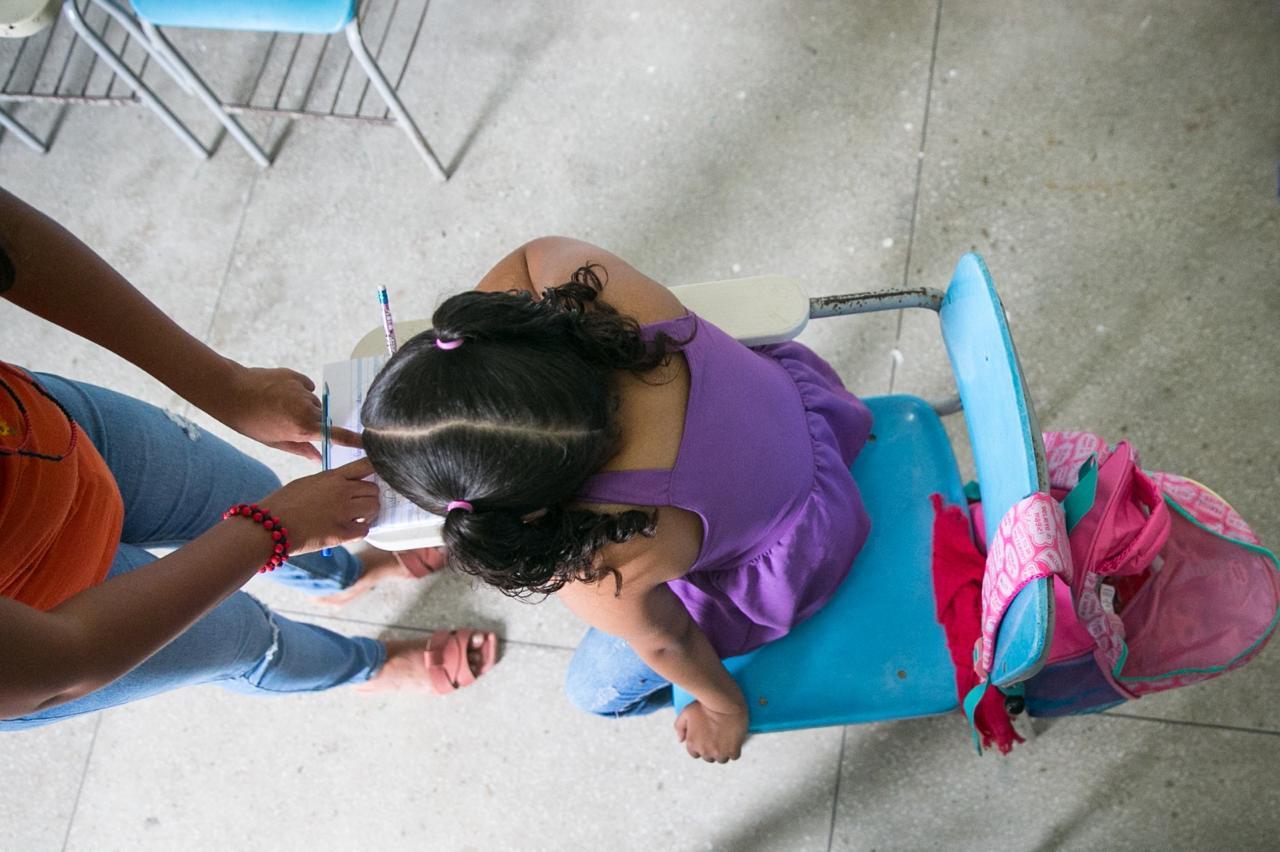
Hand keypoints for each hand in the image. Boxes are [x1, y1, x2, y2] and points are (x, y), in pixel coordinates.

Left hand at [209, 365, 360, 461]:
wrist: (231, 392)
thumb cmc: (250, 422)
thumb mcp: (274, 442)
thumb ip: (300, 449)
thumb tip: (318, 457)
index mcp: (303, 428)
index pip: (336, 435)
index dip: (353, 439)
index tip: (367, 442)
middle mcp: (307, 408)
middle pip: (322, 416)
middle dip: (313, 421)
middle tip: (291, 422)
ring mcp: (302, 390)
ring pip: (313, 402)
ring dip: (304, 406)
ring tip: (280, 407)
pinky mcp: (296, 377)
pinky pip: (305, 386)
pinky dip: (298, 391)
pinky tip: (280, 394)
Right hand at [260, 459, 380, 553]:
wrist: (268, 527)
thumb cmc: (282, 504)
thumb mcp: (306, 483)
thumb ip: (328, 482)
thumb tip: (342, 485)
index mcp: (332, 477)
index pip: (365, 465)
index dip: (376, 468)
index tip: (380, 472)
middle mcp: (342, 491)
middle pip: (373, 489)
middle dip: (370, 496)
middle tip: (361, 504)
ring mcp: (343, 512)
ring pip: (374, 508)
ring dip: (369, 513)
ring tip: (357, 517)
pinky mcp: (342, 533)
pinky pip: (365, 529)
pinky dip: (361, 530)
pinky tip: (351, 530)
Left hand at [674, 701, 748, 762]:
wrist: (724, 701)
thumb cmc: (705, 705)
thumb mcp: (686, 712)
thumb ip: (679, 726)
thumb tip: (681, 740)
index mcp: (692, 743)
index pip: (695, 754)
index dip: (701, 746)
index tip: (707, 739)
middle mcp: (705, 751)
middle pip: (709, 757)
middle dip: (712, 749)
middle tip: (717, 738)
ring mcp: (719, 752)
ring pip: (722, 758)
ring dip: (724, 751)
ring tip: (726, 739)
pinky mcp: (733, 749)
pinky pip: (734, 756)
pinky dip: (735, 750)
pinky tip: (735, 741)